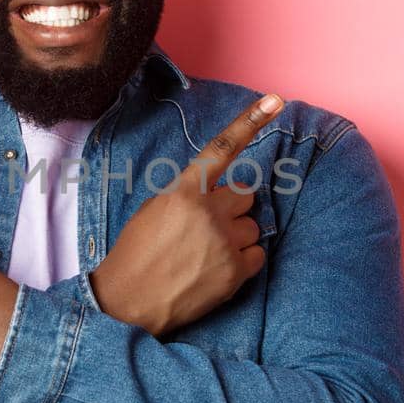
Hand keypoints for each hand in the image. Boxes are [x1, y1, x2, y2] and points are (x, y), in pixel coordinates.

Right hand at [89, 93, 284, 336]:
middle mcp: (208, 211)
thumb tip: (219, 193)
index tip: (275, 101)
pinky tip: (217, 269)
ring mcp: (224, 242)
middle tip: (207, 228)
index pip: (222, 149)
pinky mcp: (235, 271)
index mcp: (184, 191)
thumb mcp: (155, 209)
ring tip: (207, 253)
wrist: (128, 301)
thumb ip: (189, 194)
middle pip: (246, 195)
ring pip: (253, 225)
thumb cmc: (137, 252)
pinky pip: (257, 255)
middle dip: (232, 208)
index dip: (250, 122)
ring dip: (236, 236)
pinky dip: (243, 261)